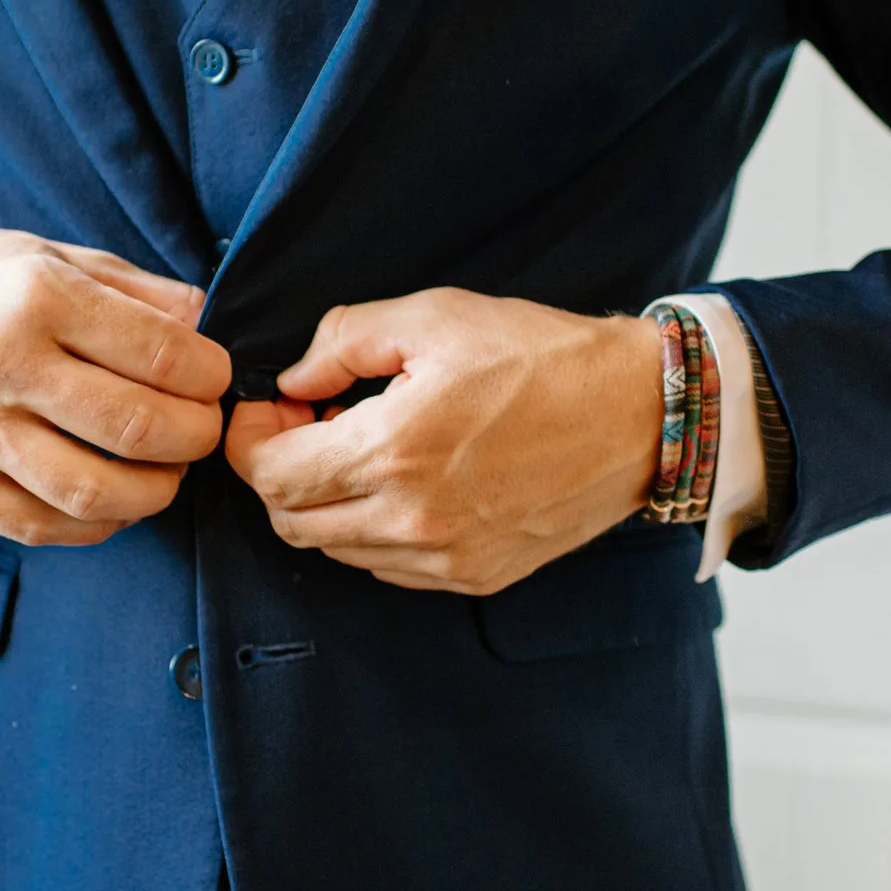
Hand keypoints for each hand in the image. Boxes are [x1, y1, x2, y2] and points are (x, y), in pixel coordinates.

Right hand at [0, 225, 231, 543]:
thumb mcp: (53, 255)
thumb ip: (138, 292)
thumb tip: (207, 328)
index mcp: (35, 296)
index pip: (161, 355)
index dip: (210, 377)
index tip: (215, 379)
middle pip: (137, 428)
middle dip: (195, 437)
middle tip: (201, 429)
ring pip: (94, 492)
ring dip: (155, 490)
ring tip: (166, 469)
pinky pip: (42, 525)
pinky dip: (98, 522)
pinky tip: (115, 497)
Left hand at [223, 288, 664, 593]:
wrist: (640, 414)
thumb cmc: (541, 357)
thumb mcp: (434, 315)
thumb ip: (343, 341)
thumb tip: (292, 381)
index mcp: (394, 451)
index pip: (271, 477)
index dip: (251, 442)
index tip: (265, 411)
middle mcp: (412, 520)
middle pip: (291, 523)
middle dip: (279, 473)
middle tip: (305, 426)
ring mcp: (445, 558)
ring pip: (335, 549)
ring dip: (325, 503)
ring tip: (359, 449)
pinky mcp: (474, 575)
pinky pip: (387, 567)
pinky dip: (372, 529)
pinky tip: (402, 481)